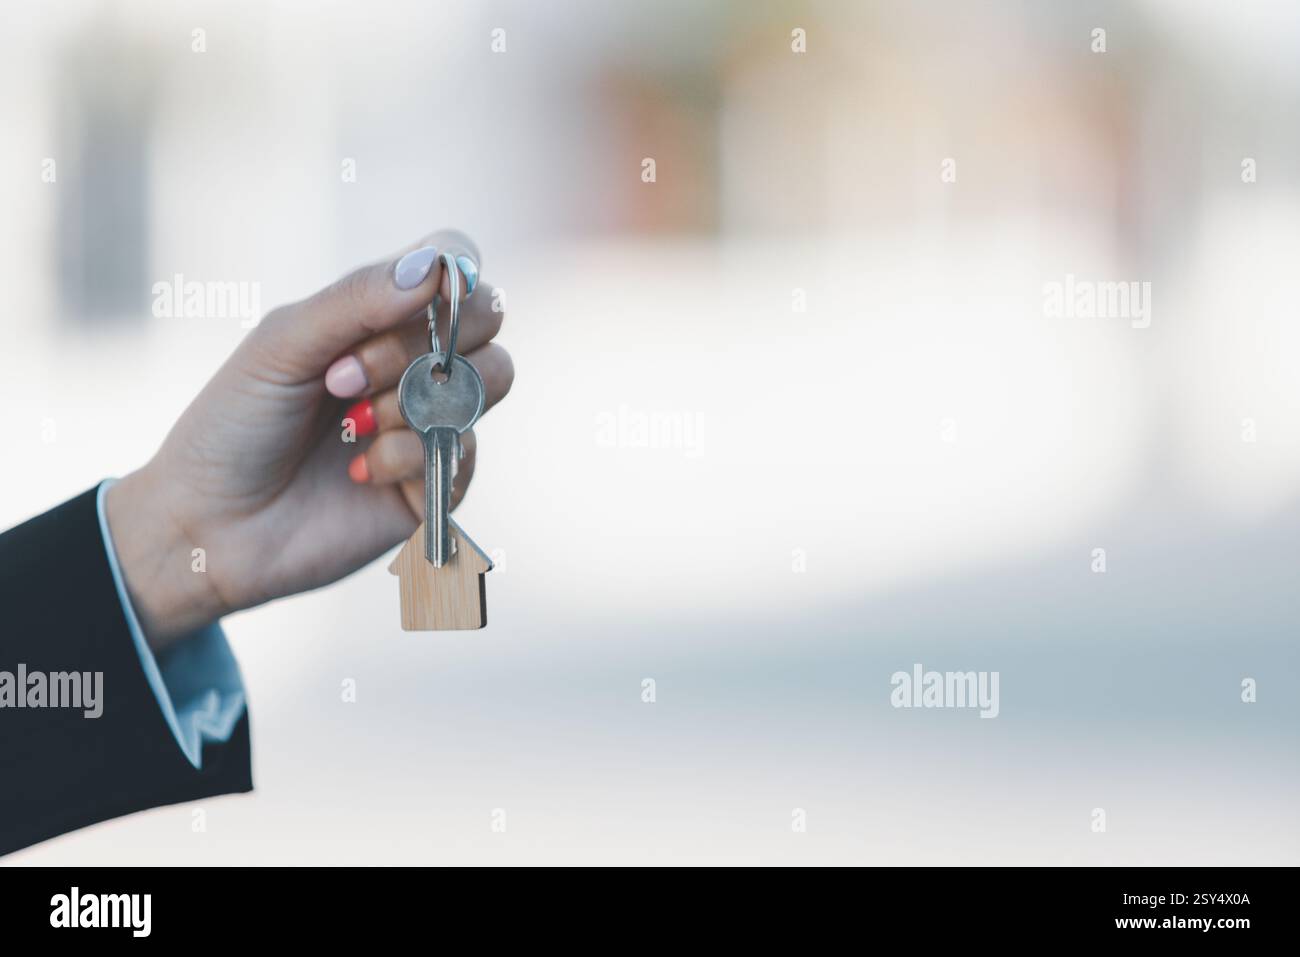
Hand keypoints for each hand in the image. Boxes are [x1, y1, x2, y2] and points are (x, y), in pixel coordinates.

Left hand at [106, 230, 512, 649]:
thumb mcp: (282, 345)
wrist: (209, 526)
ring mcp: (434, 424)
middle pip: (489, 320)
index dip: (454, 275)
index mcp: (380, 319)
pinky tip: (359, 472)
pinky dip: (405, 456)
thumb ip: (356, 300)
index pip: (456, 269)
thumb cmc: (234, 426)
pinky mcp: (440, 484)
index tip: (417, 297)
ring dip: (413, 399)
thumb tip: (437, 268)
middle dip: (418, 343)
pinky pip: (463, 451)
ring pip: (491, 379)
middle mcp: (418, 365)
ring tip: (351, 426)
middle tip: (344, 376)